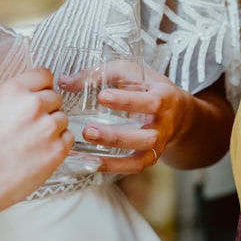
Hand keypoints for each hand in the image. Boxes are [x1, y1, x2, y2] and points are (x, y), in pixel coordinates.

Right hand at [0, 68, 72, 215]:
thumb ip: (10, 97)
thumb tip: (25, 93)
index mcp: (13, 91)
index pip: (44, 75)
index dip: (41, 87)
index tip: (39, 94)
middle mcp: (33, 105)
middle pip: (55, 97)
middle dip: (46, 109)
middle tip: (30, 126)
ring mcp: (47, 128)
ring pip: (62, 118)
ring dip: (52, 128)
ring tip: (32, 142)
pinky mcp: (57, 150)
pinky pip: (68, 138)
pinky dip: (58, 144)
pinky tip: (39, 152)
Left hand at [75, 67, 189, 173]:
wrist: (176, 111)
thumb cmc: (146, 87)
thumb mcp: (127, 73)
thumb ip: (98, 76)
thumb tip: (64, 82)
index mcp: (165, 97)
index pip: (150, 101)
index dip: (127, 101)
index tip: (103, 97)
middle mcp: (165, 125)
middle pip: (147, 136)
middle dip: (116, 136)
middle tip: (88, 131)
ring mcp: (159, 144)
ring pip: (141, 157)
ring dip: (113, 156)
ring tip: (86, 148)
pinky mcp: (150, 157)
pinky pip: (133, 167)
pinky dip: (112, 167)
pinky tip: (91, 163)